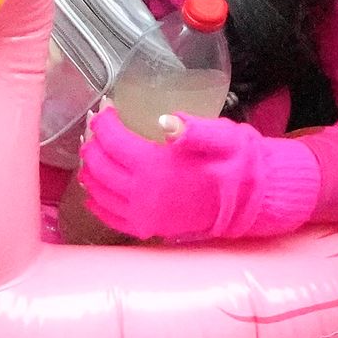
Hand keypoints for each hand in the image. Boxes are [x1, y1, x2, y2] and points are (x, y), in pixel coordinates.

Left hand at [74, 110, 321, 243]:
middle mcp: (142, 194)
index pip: (113, 140)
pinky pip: (109, 217)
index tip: (105, 109)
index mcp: (156, 167)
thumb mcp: (221, 138)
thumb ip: (194, 128)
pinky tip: (94, 191)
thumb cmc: (234, 164)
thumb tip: (167, 121)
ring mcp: (142, 215)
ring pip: (98, 191)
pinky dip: (96, 202)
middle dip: (93, 143)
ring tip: (94, 152)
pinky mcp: (147, 228)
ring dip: (90, 170)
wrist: (247, 202)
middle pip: (99, 166)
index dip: (104, 122)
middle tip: (97, 128)